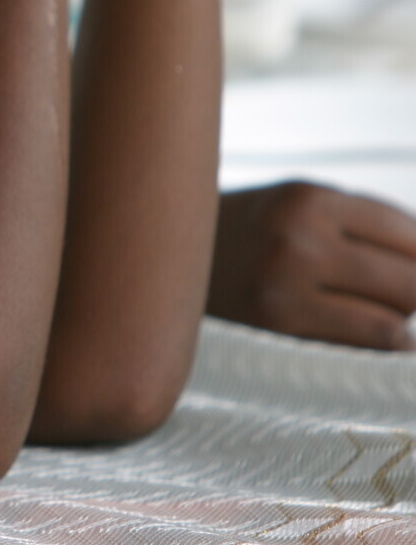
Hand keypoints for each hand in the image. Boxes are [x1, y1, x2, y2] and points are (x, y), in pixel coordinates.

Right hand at [211, 182, 415, 350]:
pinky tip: (373, 341)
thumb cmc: (242, 239)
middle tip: (393, 298)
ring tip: (377, 318)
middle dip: (413, 293)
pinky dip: (384, 345)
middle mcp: (296, 237)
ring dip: (397, 322)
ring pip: (395, 316)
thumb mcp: (290, 207)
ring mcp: (283, 285)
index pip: (411, 234)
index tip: (410, 273)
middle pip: (411, 277)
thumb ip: (357, 224)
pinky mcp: (275, 328)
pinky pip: (366, 343)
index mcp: (306, 198)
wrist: (155, 263)